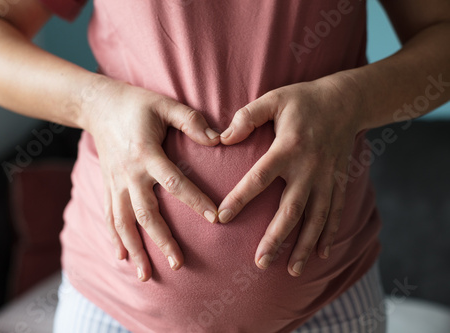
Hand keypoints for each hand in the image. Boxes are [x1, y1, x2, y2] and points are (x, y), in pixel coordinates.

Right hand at [84, 77, 219, 281]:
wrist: (98, 105)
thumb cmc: (136, 104)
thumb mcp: (165, 105)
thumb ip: (191, 121)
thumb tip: (219, 140)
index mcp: (146, 154)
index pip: (174, 182)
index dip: (195, 200)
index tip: (215, 218)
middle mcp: (128, 173)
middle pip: (145, 213)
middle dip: (162, 240)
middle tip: (179, 265)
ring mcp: (115, 183)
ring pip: (123, 222)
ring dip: (135, 249)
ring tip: (145, 275)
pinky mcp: (107, 186)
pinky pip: (109, 216)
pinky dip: (114, 238)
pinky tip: (121, 258)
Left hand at [217, 73, 363, 276]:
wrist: (346, 101)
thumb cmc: (304, 100)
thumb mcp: (273, 99)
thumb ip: (247, 116)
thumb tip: (222, 138)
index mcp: (288, 148)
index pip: (259, 178)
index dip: (240, 198)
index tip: (221, 218)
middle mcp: (309, 168)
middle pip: (291, 209)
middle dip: (276, 238)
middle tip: (260, 263)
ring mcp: (326, 178)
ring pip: (316, 218)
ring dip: (304, 246)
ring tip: (292, 271)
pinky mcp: (338, 182)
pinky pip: (335, 212)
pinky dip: (329, 234)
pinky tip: (321, 254)